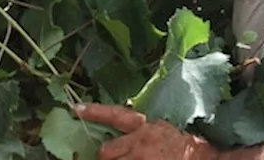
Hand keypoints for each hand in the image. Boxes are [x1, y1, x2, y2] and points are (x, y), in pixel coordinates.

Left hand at [74, 103, 219, 159]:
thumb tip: (130, 136)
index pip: (114, 116)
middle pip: (105, 152)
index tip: (75, 109)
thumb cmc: (189, 147)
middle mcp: (138, 144)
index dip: (93, 113)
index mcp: (145, 128)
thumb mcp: (165, 131)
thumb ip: (144, 132)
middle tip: (112, 158)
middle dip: (106, 157)